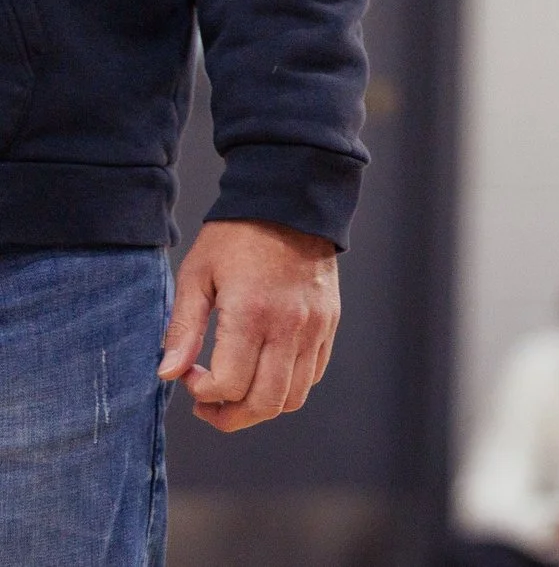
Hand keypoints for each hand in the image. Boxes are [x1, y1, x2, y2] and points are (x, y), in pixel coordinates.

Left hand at [158, 219, 341, 432]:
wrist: (292, 203)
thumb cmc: (237, 237)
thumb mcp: (197, 275)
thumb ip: (183, 329)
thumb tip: (168, 374)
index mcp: (251, 314)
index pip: (229, 386)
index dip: (201, 393)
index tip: (188, 374)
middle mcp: (289, 326)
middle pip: (264, 403)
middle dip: (229, 416)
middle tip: (208, 404)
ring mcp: (315, 327)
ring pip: (292, 397)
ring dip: (260, 406)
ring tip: (237, 390)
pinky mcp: (329, 323)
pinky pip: (312, 374)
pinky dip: (287, 385)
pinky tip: (264, 368)